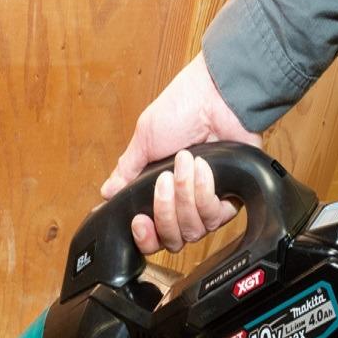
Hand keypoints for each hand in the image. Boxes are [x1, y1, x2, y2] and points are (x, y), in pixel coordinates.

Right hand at [101, 52, 261, 253]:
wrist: (215, 96)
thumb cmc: (181, 111)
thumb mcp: (144, 141)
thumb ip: (126, 172)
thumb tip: (107, 193)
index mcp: (160, 197)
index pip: (152, 238)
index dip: (145, 238)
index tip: (139, 221)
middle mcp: (183, 208)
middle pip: (172, 240)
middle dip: (164, 211)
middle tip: (163, 181)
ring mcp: (206, 206)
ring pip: (192, 230)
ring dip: (184, 195)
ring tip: (184, 163)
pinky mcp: (229, 200)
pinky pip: (214, 216)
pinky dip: (203, 191)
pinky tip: (202, 167)